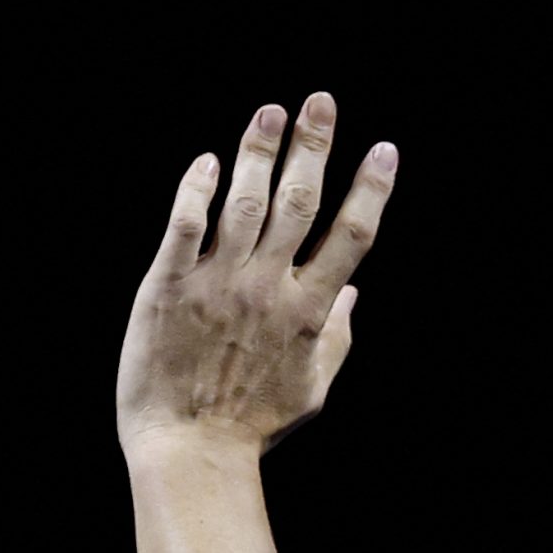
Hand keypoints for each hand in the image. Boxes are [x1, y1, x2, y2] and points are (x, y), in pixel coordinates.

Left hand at [115, 92, 397, 453]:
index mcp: (309, 313)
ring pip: (245, 202)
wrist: (189, 450)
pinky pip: (184, 224)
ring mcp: (216, 284)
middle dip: (315, 147)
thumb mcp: (312, 388)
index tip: (385, 151)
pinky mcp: (167, 286)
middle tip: (321, 103)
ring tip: (272, 112)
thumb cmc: (253, 424)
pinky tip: (209, 161)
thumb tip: (354, 295)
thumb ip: (337, 337)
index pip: (351, 237)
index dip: (372, 190)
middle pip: (300, 203)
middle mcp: (267, 289)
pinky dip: (198, 188)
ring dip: (260, 151)